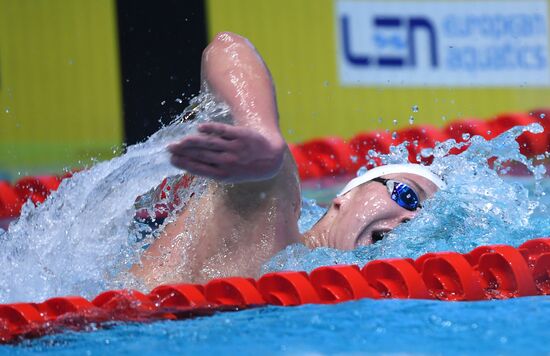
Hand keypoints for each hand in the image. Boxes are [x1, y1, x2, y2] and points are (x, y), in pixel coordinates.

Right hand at [167, 122, 285, 182]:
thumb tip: (188, 163)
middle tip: (170, 147)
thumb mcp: (230, 174)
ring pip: (211, 144)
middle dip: (185, 152)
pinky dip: (212, 129)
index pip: (200, 168)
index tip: (171, 159)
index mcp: (223, 175)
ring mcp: (235, 149)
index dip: (185, 164)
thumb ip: (212, 168)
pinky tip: (200, 128)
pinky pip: (225, 131)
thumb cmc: (246, 166)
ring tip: (181, 140)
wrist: (271, 158)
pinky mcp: (242, 136)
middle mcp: (228, 162)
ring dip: (194, 142)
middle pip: (202, 155)